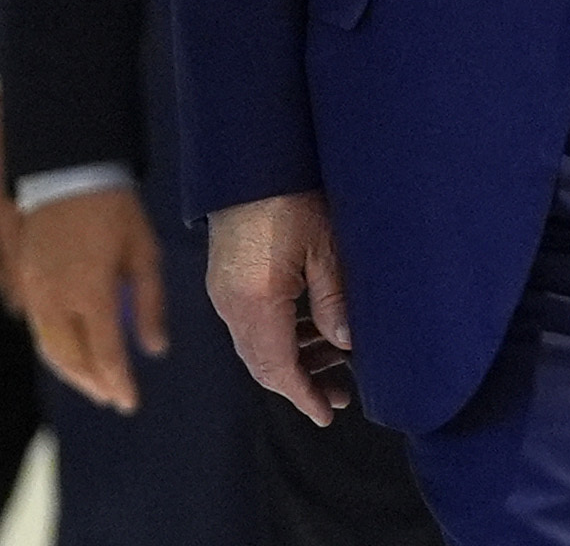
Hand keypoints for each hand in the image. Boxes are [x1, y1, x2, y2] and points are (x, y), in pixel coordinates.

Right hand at [16, 184, 168, 412]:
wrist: (66, 167)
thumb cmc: (114, 207)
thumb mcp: (144, 251)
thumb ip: (149, 304)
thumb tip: (155, 349)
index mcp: (91, 292)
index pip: (104, 355)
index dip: (118, 384)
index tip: (130, 403)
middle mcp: (57, 298)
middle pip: (71, 359)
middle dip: (93, 384)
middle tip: (112, 399)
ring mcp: (35, 289)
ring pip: (49, 347)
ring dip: (71, 372)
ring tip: (93, 384)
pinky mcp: (23, 277)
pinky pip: (36, 327)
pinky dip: (53, 348)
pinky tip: (69, 352)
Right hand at [206, 189, 352, 424]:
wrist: (249, 156)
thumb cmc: (288, 195)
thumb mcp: (325, 248)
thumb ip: (334, 301)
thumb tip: (345, 343)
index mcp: (255, 301)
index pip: (279, 369)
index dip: (304, 397)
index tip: (327, 414)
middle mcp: (231, 303)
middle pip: (263, 364)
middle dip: (301, 384)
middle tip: (341, 392)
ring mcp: (224, 291)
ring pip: (256, 346)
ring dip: (293, 359)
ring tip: (335, 358)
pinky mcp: (225, 279)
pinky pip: (249, 324)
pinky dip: (279, 337)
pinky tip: (311, 330)